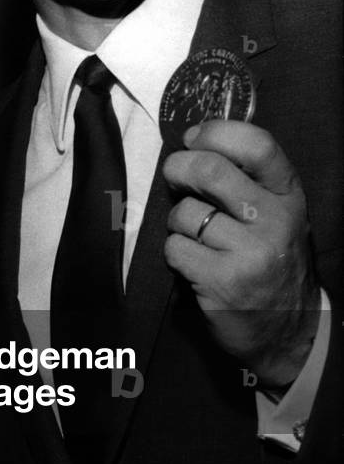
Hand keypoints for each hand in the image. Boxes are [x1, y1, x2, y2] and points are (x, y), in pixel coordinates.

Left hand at [162, 119, 319, 388]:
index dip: (215, 132)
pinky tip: (194, 264)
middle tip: (174, 179)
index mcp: (288, 195)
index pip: (257, 144)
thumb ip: (246, 179)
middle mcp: (275, 220)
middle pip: (208, 169)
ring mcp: (251, 252)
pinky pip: (175, 247)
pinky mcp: (225, 281)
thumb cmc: (271, 259)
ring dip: (177, 222)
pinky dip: (175, 252)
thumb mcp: (275, 214)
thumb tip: (192, 140)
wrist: (289, 331)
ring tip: (195, 236)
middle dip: (177, 168)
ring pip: (185, 212)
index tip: (193, 139)